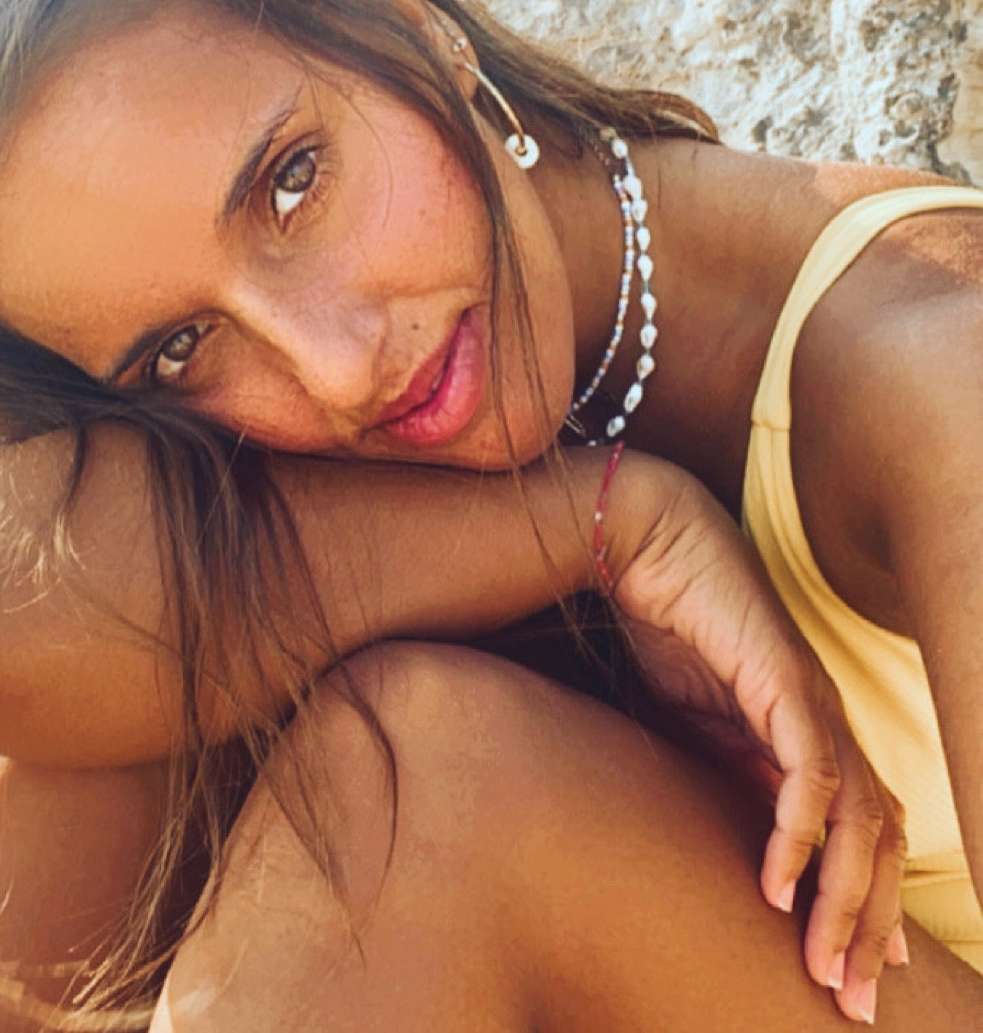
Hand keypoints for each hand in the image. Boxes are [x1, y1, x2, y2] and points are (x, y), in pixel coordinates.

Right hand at [608, 474, 908, 1024]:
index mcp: (806, 728)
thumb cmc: (668, 620)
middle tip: (853, 1002)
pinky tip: (777, 884)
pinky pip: (807, 772)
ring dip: (845, 899)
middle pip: (879, 838)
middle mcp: (824, 719)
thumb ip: (730, 770)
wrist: (646, 538)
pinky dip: (800, 834)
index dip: (868, 902)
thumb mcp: (695, 720)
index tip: (859, 970)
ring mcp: (809, 699)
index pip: (863, 829)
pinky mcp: (782, 680)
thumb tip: (756, 843)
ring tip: (824, 965)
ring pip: (859, 818)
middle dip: (870, 925)